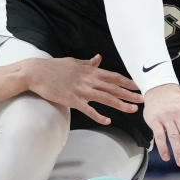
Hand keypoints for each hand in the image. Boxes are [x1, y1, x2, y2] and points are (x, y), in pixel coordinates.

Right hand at [24, 55, 142, 124]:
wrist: (36, 72)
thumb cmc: (53, 68)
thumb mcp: (73, 62)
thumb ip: (88, 63)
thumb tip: (98, 58)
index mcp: (90, 71)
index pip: (113, 77)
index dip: (127, 82)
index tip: (138, 86)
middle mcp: (89, 80)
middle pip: (114, 88)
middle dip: (130, 94)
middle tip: (143, 99)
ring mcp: (81, 90)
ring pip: (106, 98)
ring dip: (121, 104)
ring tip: (133, 110)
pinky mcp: (72, 100)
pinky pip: (88, 109)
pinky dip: (98, 115)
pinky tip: (107, 121)